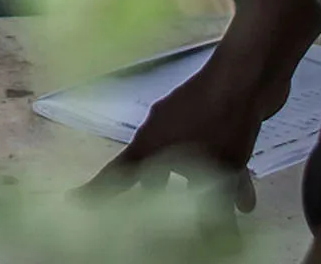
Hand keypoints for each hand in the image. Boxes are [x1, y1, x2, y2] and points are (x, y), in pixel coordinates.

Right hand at [89, 52, 282, 211]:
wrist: (246, 74)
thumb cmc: (220, 123)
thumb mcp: (217, 175)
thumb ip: (215, 216)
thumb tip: (222, 248)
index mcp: (149, 144)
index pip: (117, 175)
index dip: (96, 191)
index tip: (73, 200)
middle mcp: (160, 130)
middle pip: (150, 167)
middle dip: (153, 193)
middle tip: (153, 215)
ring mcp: (186, 119)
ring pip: (187, 162)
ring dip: (199, 188)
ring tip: (215, 215)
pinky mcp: (212, 114)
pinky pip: (210, 151)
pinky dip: (222, 173)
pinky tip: (245, 194)